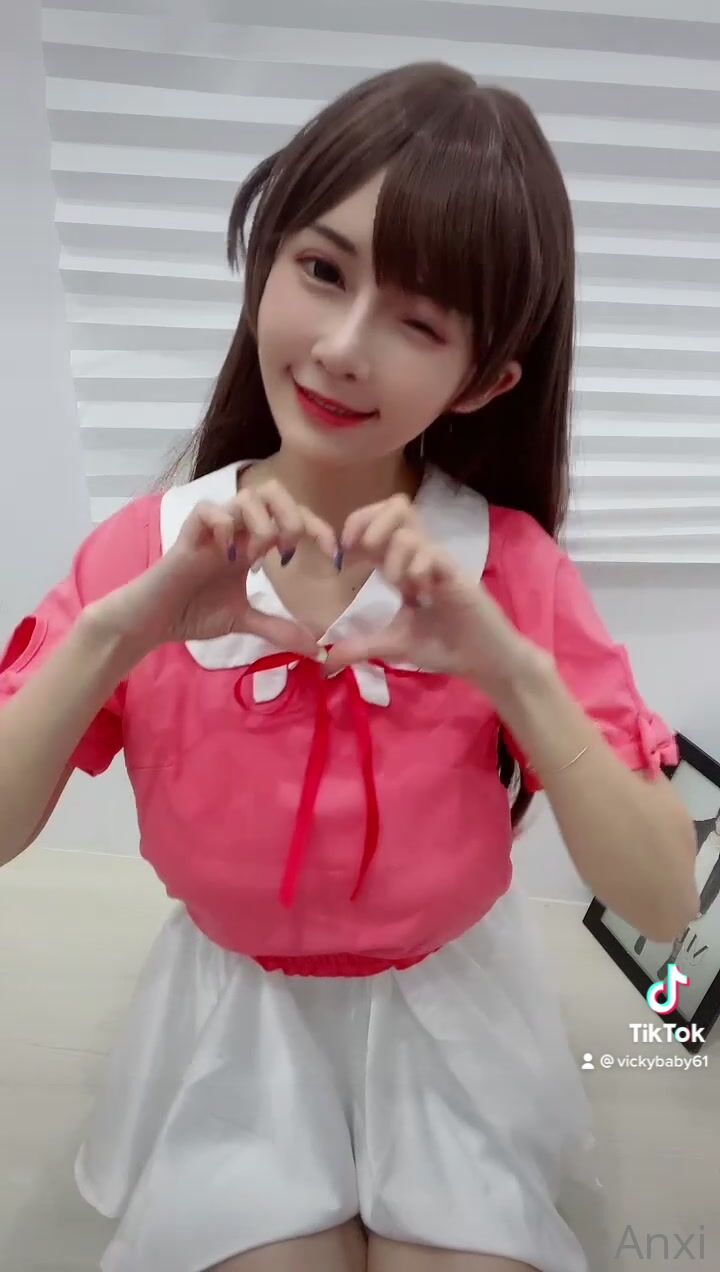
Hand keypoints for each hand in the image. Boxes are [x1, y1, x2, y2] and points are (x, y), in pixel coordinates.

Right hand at [91, 481, 336, 657]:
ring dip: (263, 523)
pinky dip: (226, 527)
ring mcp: (213, 529)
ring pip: (245, 497)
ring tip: (260, 556)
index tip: (335, 556)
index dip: (318, 529)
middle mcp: (237, 530)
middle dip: (292, 515)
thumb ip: (279, 629)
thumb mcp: (245, 621)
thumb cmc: (194, 613)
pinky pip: (209, 511)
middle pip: (273, 491)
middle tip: (289, 550)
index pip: (293, 518)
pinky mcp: (189, 535)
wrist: (156, 621)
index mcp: (253, 542)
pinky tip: (229, 555)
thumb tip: (317, 650)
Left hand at [323, 493, 537, 696]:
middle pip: (397, 506)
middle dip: (370, 520)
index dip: (357, 525)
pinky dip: (416, 568)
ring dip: (392, 554)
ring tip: (398, 584)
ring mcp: (439, 563)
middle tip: (363, 551)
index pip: (379, 522)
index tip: (344, 552)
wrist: (483, 661)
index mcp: (404, 565)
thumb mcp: (396, 646)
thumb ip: (363, 646)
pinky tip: (419, 594)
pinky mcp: (456, 575)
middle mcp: (421, 556)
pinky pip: (431, 553)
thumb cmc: (446, 646)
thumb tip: (328, 660)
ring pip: (409, 528)